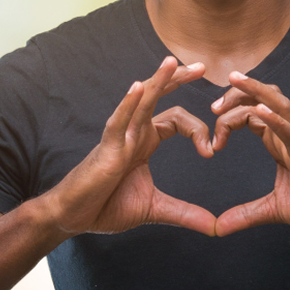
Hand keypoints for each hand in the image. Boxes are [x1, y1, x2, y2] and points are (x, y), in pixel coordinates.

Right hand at [40, 57, 216, 236]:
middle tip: (202, 66)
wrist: (74, 218)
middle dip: (179, 79)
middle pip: (160, 96)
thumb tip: (215, 228)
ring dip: (158, 80)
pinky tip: (139, 87)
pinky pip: (119, 120)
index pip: (177, 119)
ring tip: (172, 62)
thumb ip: (185, 213)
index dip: (197, 129)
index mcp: (147, 140)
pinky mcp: (108, 147)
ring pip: (142, 101)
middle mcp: (135, 132)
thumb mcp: (155, 208)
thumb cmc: (107, 205)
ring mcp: (121, 136)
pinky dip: (129, 104)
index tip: (210, 151)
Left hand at [212, 72, 289, 236]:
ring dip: (255, 89)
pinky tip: (259, 111)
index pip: (251, 112)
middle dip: (236, 94)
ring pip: (278, 103)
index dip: (229, 113)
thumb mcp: (276, 209)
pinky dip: (275, 119)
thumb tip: (219, 228)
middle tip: (213, 106)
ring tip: (235, 80)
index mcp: (278, 142)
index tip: (212, 133)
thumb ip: (247, 214)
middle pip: (262, 98)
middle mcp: (287, 134)